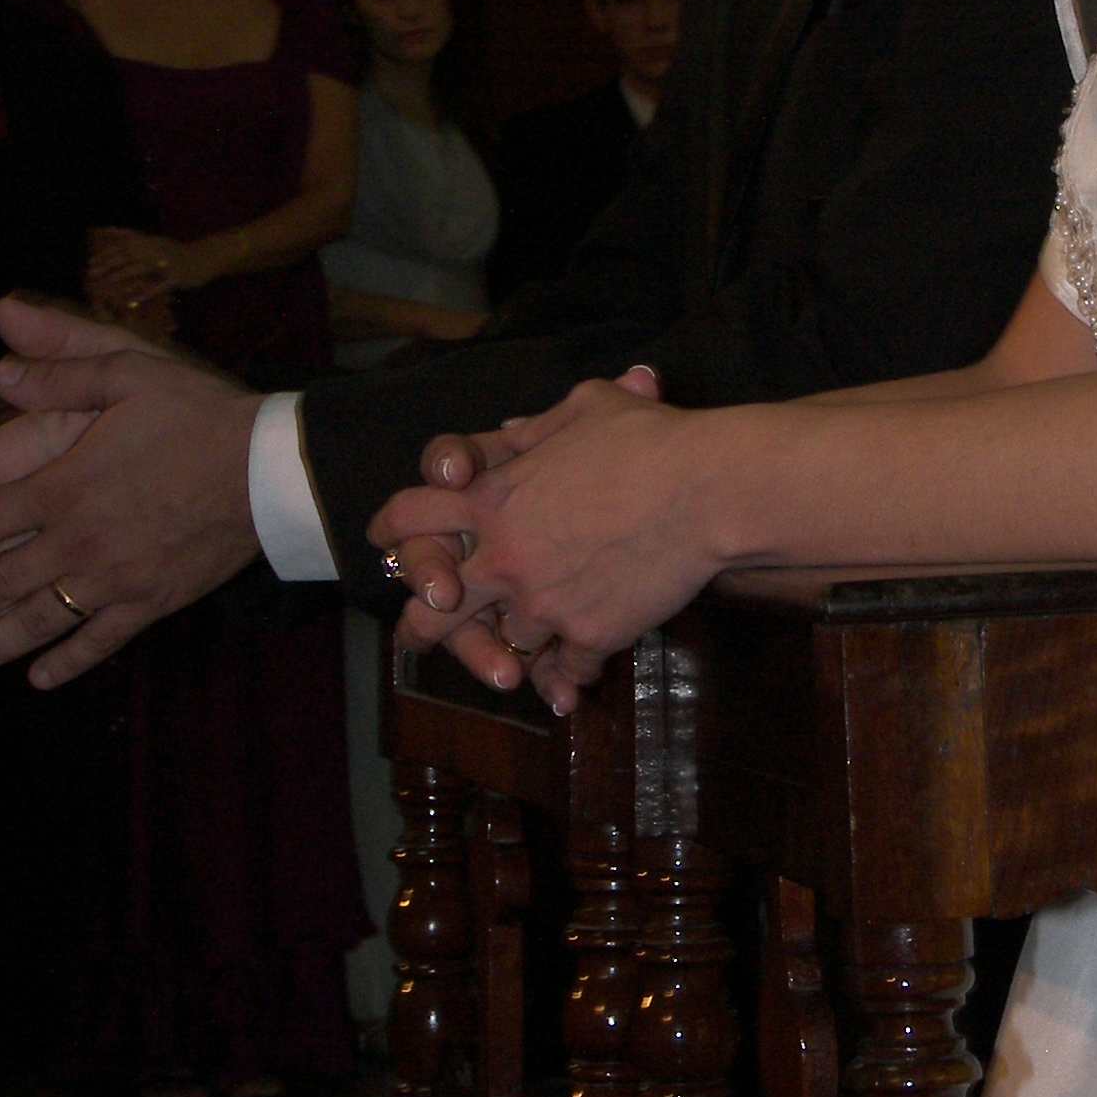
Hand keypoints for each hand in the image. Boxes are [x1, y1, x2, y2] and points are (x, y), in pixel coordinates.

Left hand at [0, 294, 261, 686]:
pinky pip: (101, 641)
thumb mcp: (130, 371)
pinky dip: (67, 662)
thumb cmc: (201, 416)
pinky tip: (38, 679)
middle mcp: (76, 541)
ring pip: (35, 622)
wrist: (273, 471)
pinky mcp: (151, 601)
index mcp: (61, 486)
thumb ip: (60, 368)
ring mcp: (113, 579)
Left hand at [86, 228, 187, 308]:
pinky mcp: (176, 277)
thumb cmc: (176, 253)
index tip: (90, 259)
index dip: (106, 250)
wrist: (205, 258)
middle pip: (128, 253)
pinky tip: (136, 299)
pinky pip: (160, 286)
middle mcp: (156, 249)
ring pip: (142, 267)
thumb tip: (109, 234)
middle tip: (92, 271)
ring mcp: (166, 263)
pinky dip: (148, 292)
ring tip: (109, 280)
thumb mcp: (156, 242)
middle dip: (108, 262)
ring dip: (124, 273)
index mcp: (150, 241)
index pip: (123, 242)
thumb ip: (136, 240)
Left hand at [374, 366, 699, 709]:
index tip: (387, 540)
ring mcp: (543, 603)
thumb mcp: (586, 409)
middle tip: (422, 632)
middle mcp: (504, 558)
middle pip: (430, 612)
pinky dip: (566, 679)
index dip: (390, 528)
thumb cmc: (651, 439)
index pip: (408, 515)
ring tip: (520, 664)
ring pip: (506, 646)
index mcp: (492, 498)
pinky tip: (571, 687)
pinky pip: (565, 670)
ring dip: (514, 650)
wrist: (709, 489)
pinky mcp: (589, 635)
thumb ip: (538, 427)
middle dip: (421, 627)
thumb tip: (512, 430)